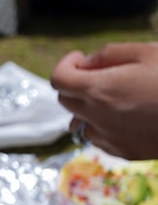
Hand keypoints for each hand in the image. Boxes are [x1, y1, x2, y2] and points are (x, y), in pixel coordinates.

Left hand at [50, 42, 157, 159]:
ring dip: (86, 109)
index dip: (65, 65)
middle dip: (75, 84)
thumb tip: (86, 62)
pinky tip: (125, 116)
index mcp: (98, 90)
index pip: (58, 80)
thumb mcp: (147, 52)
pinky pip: (98, 139)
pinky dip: (101, 127)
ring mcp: (109, 138)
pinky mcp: (124, 153)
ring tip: (112, 96)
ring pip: (79, 123)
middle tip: (99, 73)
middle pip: (66, 101)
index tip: (80, 59)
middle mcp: (96, 117)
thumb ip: (110, 54)